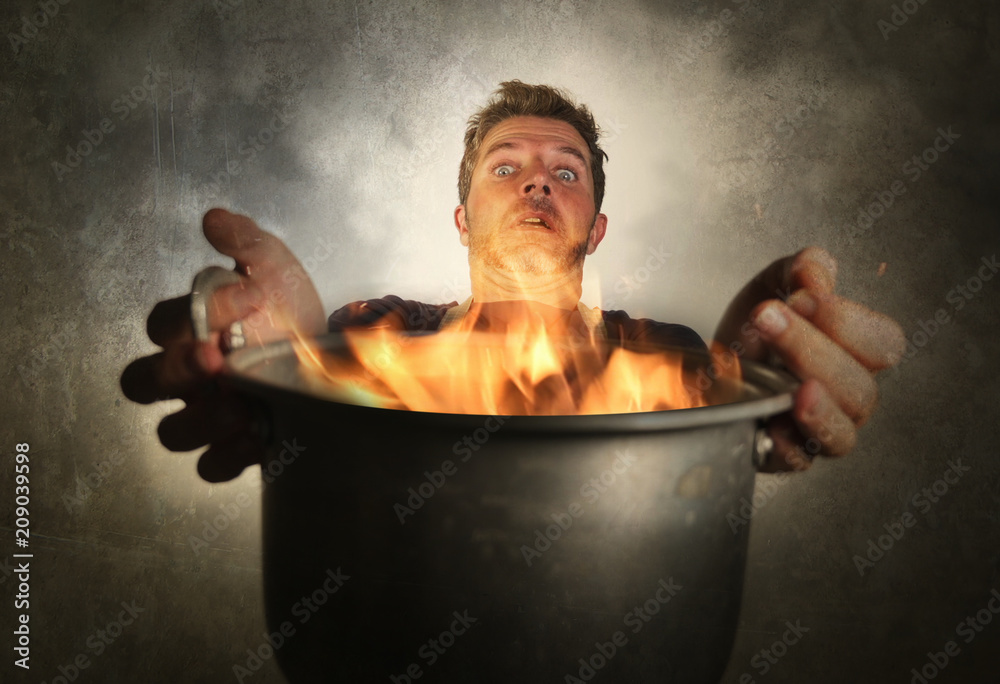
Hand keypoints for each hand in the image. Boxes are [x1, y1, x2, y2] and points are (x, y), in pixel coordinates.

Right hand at [120, 209, 324, 480]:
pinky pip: (211, 465)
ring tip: (241, 403)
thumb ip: (245, 241)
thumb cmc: (289, 312)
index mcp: (188, 330)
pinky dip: (227, 456)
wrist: (334, 352)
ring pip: (172, 431)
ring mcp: (208, 413)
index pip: (162, 323)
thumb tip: (215, 220)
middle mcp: (189, 375)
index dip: (195, 311)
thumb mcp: (274, 268)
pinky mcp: (236, 446)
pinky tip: (257, 434)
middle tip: (216, 358)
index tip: (250, 295)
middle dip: (176, 371)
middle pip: (145, 382)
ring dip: (201, 420)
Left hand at [714, 247, 904, 471]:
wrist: (710, 362)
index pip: (882, 344)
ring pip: (841, 431)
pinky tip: (772, 422)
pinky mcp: (784, 455)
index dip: (847, 322)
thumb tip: (814, 276)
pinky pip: (798, 461)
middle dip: (812, 350)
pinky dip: (788, 445)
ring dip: (816, 405)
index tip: (801, 297)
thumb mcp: (775, 284)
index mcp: (857, 352)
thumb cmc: (757, 328)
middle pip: (859, 388)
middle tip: (767, 318)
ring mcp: (819, 431)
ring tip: (793, 386)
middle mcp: (847, 396)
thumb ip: (801, 270)